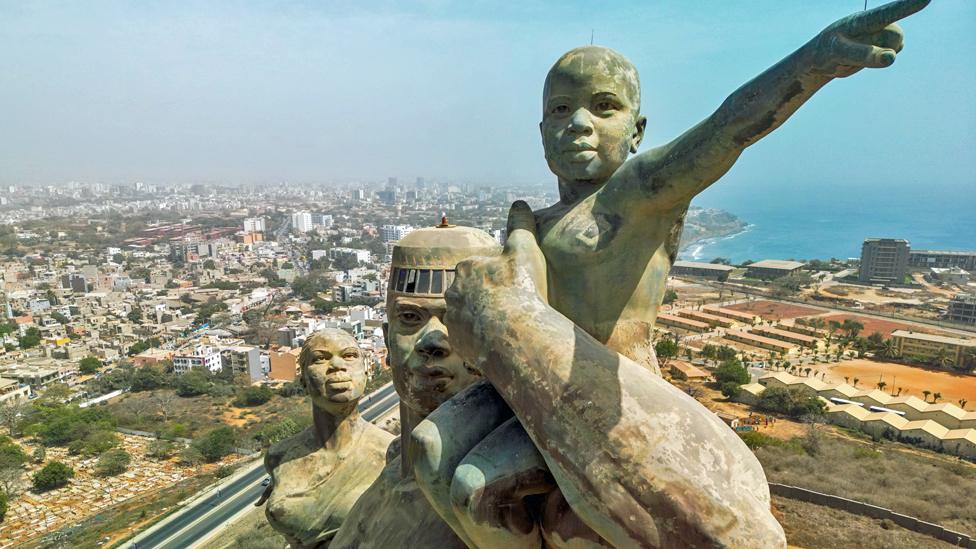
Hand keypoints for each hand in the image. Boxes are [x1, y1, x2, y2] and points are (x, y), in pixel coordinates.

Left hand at [444, 201, 546, 359]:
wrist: (515, 337)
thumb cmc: (520, 289)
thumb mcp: (525, 249)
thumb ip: (521, 224)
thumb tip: (519, 204)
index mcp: (466, 267)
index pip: (480, 267)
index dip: (497, 274)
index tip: (512, 283)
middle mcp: (453, 291)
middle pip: (471, 290)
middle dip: (486, 296)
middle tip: (511, 305)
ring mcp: (453, 319)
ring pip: (468, 314)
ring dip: (481, 318)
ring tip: (505, 325)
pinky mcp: (458, 342)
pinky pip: (468, 338)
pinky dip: (480, 339)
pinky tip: (498, 340)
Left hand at [810, 0, 928, 77]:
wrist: (822, 57)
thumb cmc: (827, 52)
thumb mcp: (838, 53)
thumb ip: (864, 55)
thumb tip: (891, 57)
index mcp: (861, 20)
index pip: (886, 13)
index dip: (906, 5)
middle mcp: (875, 22)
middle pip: (895, 37)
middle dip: (879, 50)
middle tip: (853, 53)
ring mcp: (881, 32)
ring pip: (895, 47)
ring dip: (877, 56)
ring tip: (856, 54)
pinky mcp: (884, 44)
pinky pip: (892, 55)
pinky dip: (878, 60)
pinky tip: (865, 56)